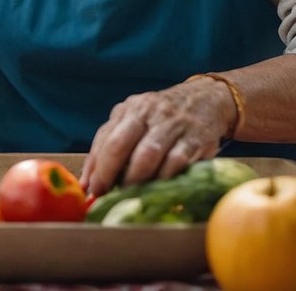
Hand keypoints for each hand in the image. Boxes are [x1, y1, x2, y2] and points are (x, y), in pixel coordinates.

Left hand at [81, 80, 233, 197]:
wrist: (207, 99)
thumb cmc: (162, 118)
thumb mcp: (135, 121)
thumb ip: (110, 146)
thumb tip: (87, 184)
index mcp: (131, 109)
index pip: (106, 138)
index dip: (97, 168)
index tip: (93, 190)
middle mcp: (150, 112)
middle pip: (122, 144)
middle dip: (110, 174)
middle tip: (108, 196)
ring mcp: (173, 125)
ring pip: (148, 155)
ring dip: (135, 180)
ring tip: (131, 196)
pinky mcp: (196, 140)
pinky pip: (176, 163)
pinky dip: (164, 180)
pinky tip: (158, 190)